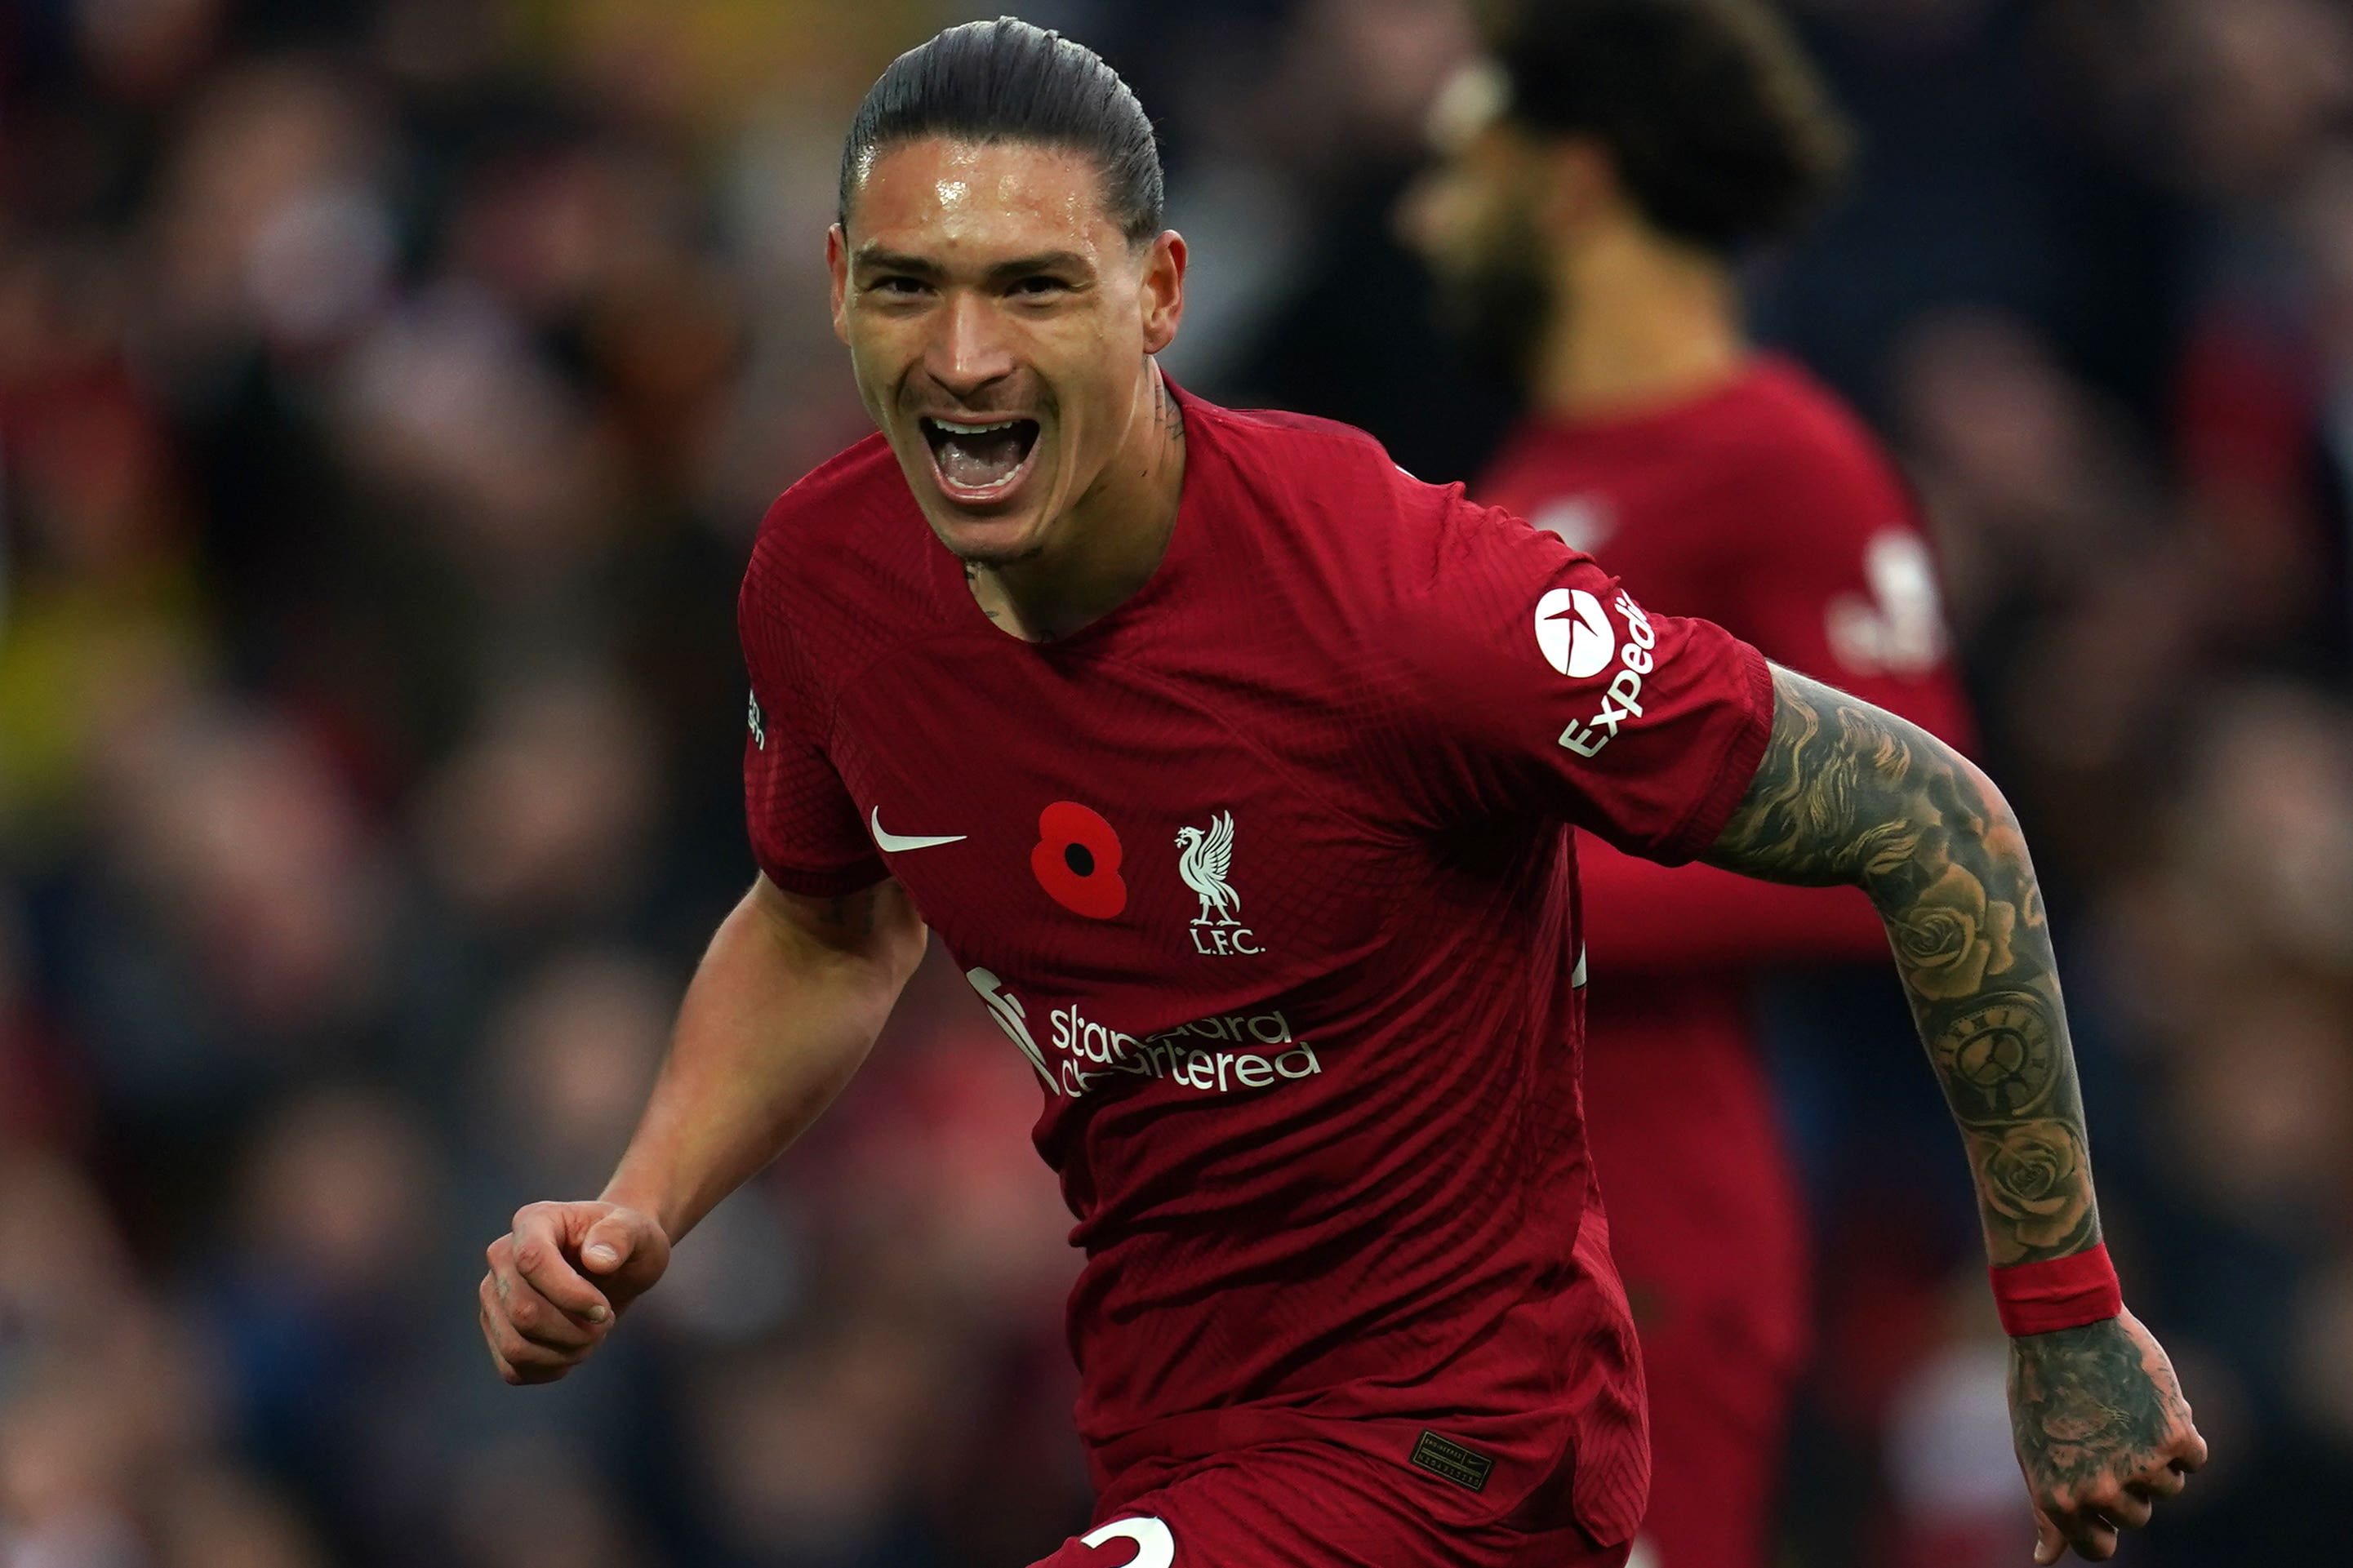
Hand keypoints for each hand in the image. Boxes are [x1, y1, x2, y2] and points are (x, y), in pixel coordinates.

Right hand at [478, 1200, 669, 1384]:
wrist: (617, 1265)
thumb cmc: (626, 1243)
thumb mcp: (639, 1231)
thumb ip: (622, 1235)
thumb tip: (596, 1260)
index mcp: (533, 1221)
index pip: (531, 1261)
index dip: (570, 1295)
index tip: (604, 1309)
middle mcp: (502, 1257)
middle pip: (523, 1311)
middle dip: (574, 1330)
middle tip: (605, 1321)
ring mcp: (494, 1296)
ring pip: (515, 1347)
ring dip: (565, 1353)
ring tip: (592, 1335)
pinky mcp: (497, 1330)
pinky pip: (513, 1369)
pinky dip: (550, 1369)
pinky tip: (574, 1350)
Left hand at [2010, 1308, 2206, 1561]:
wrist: (2063, 1323)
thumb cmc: (2041, 1385)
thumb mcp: (2032, 1450)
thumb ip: (2047, 1507)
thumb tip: (2045, 1559)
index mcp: (2061, 1499)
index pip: (2099, 1548)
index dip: (2103, 1523)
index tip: (2101, 1495)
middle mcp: (2102, 1491)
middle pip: (2138, 1516)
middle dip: (2127, 1480)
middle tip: (2102, 1434)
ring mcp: (2141, 1466)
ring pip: (2169, 1487)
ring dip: (2154, 1455)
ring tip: (2120, 1412)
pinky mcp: (2176, 1436)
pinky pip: (2194, 1458)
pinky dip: (2180, 1432)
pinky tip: (2149, 1402)